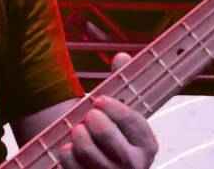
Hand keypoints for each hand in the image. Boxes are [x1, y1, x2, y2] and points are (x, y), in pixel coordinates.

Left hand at [57, 53, 158, 167]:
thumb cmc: (114, 137)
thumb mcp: (123, 114)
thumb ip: (123, 84)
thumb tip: (122, 57)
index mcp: (147, 145)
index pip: (132, 120)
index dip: (113, 106)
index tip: (100, 100)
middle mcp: (134, 165)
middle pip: (105, 132)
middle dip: (92, 118)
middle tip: (89, 116)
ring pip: (86, 149)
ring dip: (77, 133)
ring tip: (78, 130)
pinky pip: (70, 163)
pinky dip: (66, 151)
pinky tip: (70, 147)